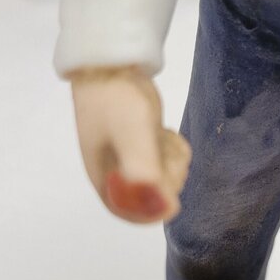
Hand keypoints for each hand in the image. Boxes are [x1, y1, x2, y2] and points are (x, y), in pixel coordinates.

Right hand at [71, 66, 190, 222]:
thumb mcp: (132, 135)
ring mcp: (131, 162)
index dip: (158, 204)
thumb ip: (145, 174)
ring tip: (160, 134)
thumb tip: (166, 211)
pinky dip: (173, 149)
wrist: (111, 64)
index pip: (135, 214)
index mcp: (106, 183)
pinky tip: (164, 132)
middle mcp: (117, 177)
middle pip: (155, 197)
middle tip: (161, 146)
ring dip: (172, 159)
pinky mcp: (143, 147)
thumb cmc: (116, 101)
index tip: (167, 180)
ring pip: (166, 179)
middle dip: (168, 175)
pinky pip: (167, 161)